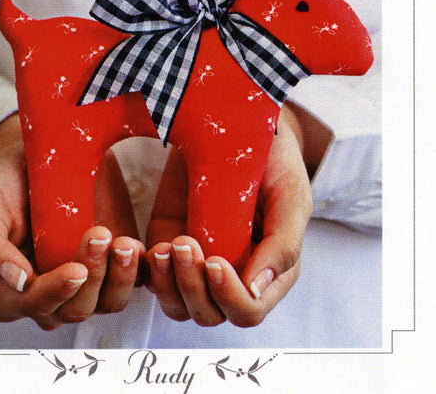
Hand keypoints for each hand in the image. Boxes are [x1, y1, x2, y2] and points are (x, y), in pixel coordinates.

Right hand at [0, 114, 143, 329]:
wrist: (45, 152)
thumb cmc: (7, 181)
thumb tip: (17, 281)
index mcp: (9, 288)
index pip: (31, 307)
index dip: (53, 294)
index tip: (75, 270)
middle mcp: (48, 292)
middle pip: (73, 309)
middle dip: (91, 277)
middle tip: (98, 234)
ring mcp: (85, 281)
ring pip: (105, 303)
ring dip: (118, 277)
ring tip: (124, 244)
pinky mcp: (113, 265)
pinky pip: (132, 284)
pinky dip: (137, 271)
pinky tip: (134, 246)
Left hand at [145, 103, 319, 327]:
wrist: (238, 122)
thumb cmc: (273, 159)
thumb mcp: (289, 194)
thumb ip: (283, 243)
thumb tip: (257, 291)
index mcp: (270, 269)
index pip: (248, 309)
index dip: (229, 295)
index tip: (214, 259)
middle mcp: (233, 273)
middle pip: (210, 313)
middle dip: (193, 287)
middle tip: (184, 243)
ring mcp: (198, 260)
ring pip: (178, 303)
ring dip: (168, 283)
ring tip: (166, 246)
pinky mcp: (169, 241)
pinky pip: (153, 276)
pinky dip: (147, 269)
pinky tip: (146, 246)